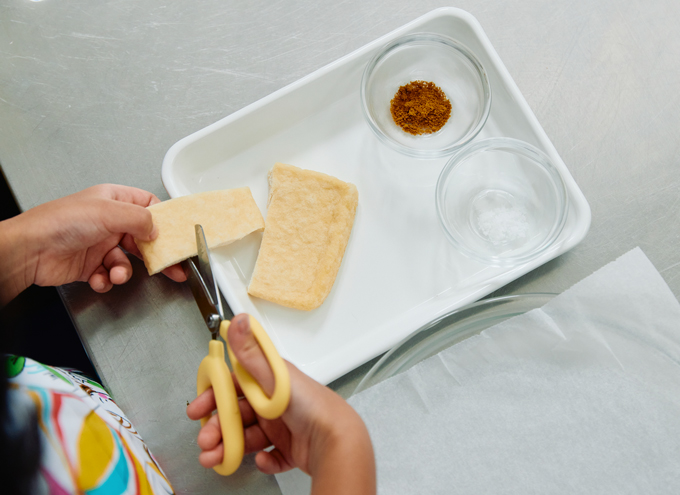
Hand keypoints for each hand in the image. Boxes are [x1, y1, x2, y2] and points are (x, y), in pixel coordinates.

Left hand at [0, 184, 185, 304]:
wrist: (30, 250)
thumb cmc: (60, 222)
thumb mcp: (108, 212)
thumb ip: (140, 219)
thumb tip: (157, 229)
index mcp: (113, 201)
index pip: (148, 206)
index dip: (163, 220)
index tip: (175, 235)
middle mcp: (108, 222)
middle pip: (143, 239)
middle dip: (155, 255)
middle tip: (173, 268)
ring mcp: (100, 244)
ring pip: (127, 261)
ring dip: (124, 271)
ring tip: (116, 273)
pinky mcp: (91, 265)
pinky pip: (110, 276)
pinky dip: (107, 280)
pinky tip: (99, 278)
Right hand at [186, 314, 375, 494]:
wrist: (335, 439)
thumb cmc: (310, 405)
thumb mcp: (274, 376)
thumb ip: (251, 353)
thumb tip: (239, 321)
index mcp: (271, 381)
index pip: (235, 386)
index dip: (214, 397)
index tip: (198, 408)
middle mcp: (275, 402)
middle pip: (238, 414)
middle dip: (217, 428)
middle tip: (205, 440)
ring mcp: (284, 425)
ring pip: (248, 437)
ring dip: (230, 447)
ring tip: (217, 458)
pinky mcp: (292, 447)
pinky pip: (270, 455)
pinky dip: (263, 460)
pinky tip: (261, 459)